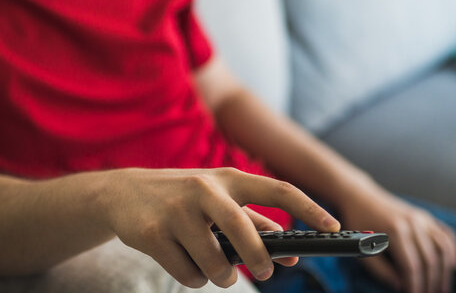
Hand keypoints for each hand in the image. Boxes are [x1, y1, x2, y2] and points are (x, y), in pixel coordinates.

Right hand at [99, 168, 339, 287]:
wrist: (124, 192)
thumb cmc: (183, 196)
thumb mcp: (218, 199)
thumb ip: (254, 222)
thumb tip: (291, 253)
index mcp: (227, 179)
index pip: (276, 189)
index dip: (308, 207)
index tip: (333, 226)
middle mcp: (204, 189)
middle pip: (244, 232)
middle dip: (260, 260)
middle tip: (265, 274)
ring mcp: (176, 211)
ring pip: (215, 264)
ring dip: (219, 275)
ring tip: (211, 265)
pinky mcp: (152, 234)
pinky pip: (187, 275)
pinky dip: (192, 278)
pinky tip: (182, 259)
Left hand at [340, 184, 455, 292]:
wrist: (360, 197)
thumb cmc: (358, 222)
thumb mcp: (361, 247)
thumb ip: (380, 269)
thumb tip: (400, 285)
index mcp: (394, 230)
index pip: (411, 265)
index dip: (414, 285)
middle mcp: (412, 222)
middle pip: (429, 259)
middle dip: (430, 283)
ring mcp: (420, 218)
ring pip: (442, 248)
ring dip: (444, 271)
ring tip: (441, 288)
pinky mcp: (424, 216)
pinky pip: (444, 234)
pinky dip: (451, 251)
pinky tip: (450, 265)